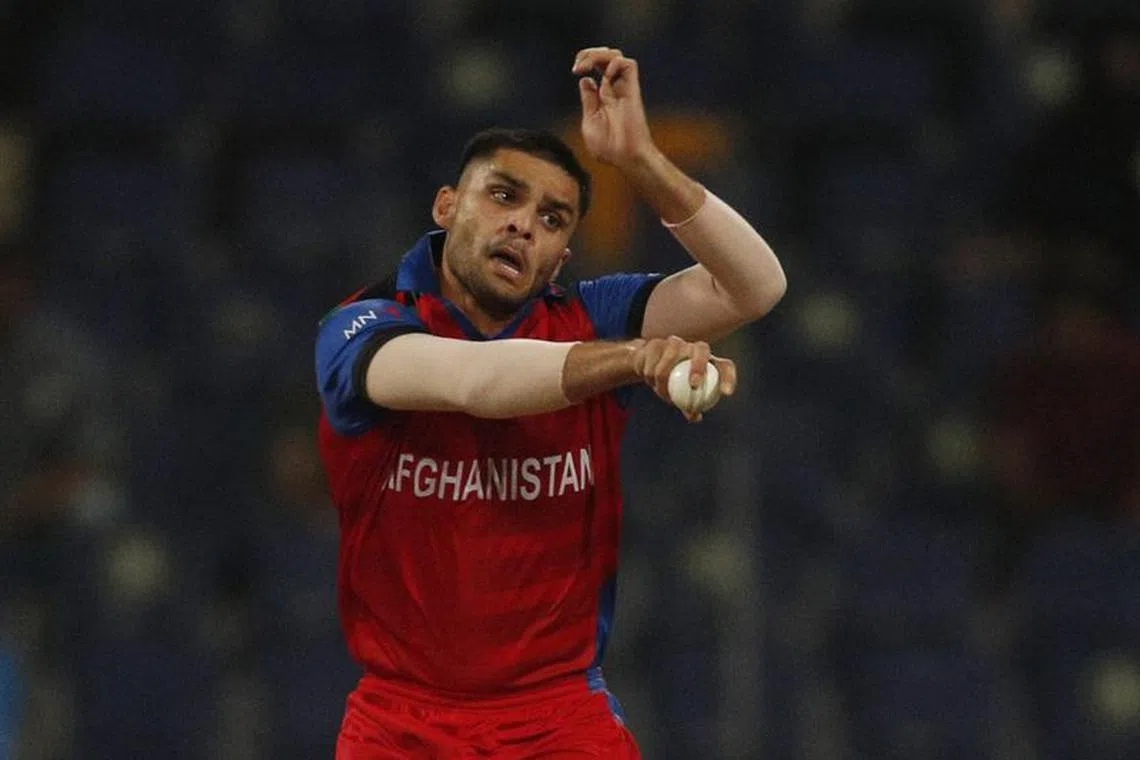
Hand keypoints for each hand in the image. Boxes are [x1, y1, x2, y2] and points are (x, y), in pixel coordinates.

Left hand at [571, 46, 655, 168]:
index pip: (596, 66)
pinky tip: (606, 77)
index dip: (584, 61)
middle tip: (578, 65)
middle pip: (605, 56)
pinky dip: (615, 63)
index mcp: (602, 96)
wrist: (625, 157)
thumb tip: (586, 80)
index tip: (575, 70)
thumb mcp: (590, 121)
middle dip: (589, 53)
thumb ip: (588, 100)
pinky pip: (629, 65)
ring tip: (588, 65)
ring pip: (616, 56)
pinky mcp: (632, 91)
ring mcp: (623, 89)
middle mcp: (614, 89)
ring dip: (599, 54)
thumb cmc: (608, 148)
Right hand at [630, 336, 736, 421]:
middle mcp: (693, 346)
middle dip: (699, 366)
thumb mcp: (683, 395)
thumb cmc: (672, 383)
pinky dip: (651, 379)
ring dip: (665, 382)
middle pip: (702, 349)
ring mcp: (675, 342)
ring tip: (663, 395)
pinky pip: (653, 366)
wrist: (646, 365)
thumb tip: (695, 417)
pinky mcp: (656, 343)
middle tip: (694, 386)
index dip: (729, 378)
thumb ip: (690, 406)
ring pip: (670, 361)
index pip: (725, 366)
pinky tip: (650, 383)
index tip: (726, 394)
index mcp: (708, 360)